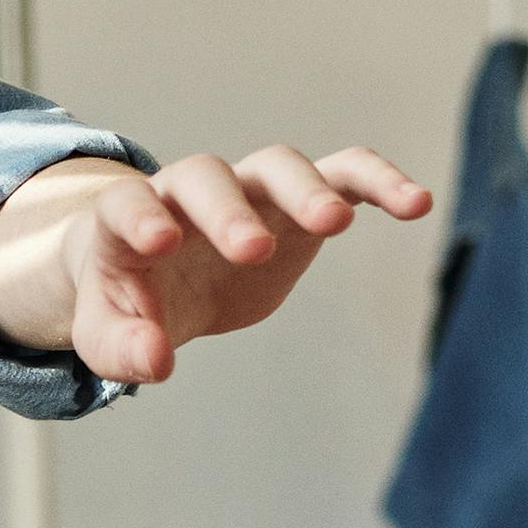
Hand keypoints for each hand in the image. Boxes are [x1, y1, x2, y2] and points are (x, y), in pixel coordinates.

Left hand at [0, 145, 432, 384]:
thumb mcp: (110, 335)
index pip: (129, 203)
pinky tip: (416, 204)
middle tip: (253, 251)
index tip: (161, 243)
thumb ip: (124, 348)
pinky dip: (377, 181)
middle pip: (208, 177)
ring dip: (309, 189)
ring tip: (337, 225)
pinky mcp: (296, 203)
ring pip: (281, 166)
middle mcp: (191, 191)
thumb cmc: (127, 301)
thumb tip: (157, 361)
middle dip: (230, 211)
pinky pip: (343, 174)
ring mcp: (248, 190)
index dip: (142, 217)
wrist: (156, 277)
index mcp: (130, 219)